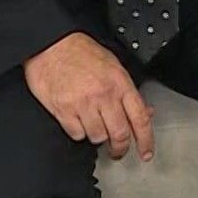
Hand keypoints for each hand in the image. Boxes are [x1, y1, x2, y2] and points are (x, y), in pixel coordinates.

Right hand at [23, 33, 154, 161]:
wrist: (51, 44)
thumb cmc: (81, 52)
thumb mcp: (113, 66)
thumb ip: (128, 91)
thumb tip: (144, 111)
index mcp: (120, 83)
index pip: (140, 118)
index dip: (146, 140)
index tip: (146, 153)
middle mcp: (103, 95)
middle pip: (120, 134)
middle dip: (120, 148)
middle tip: (117, 151)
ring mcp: (83, 104)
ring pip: (98, 137)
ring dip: (97, 136)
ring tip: (93, 125)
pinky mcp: (63, 110)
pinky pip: (76, 134)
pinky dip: (78, 132)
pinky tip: (77, 121)